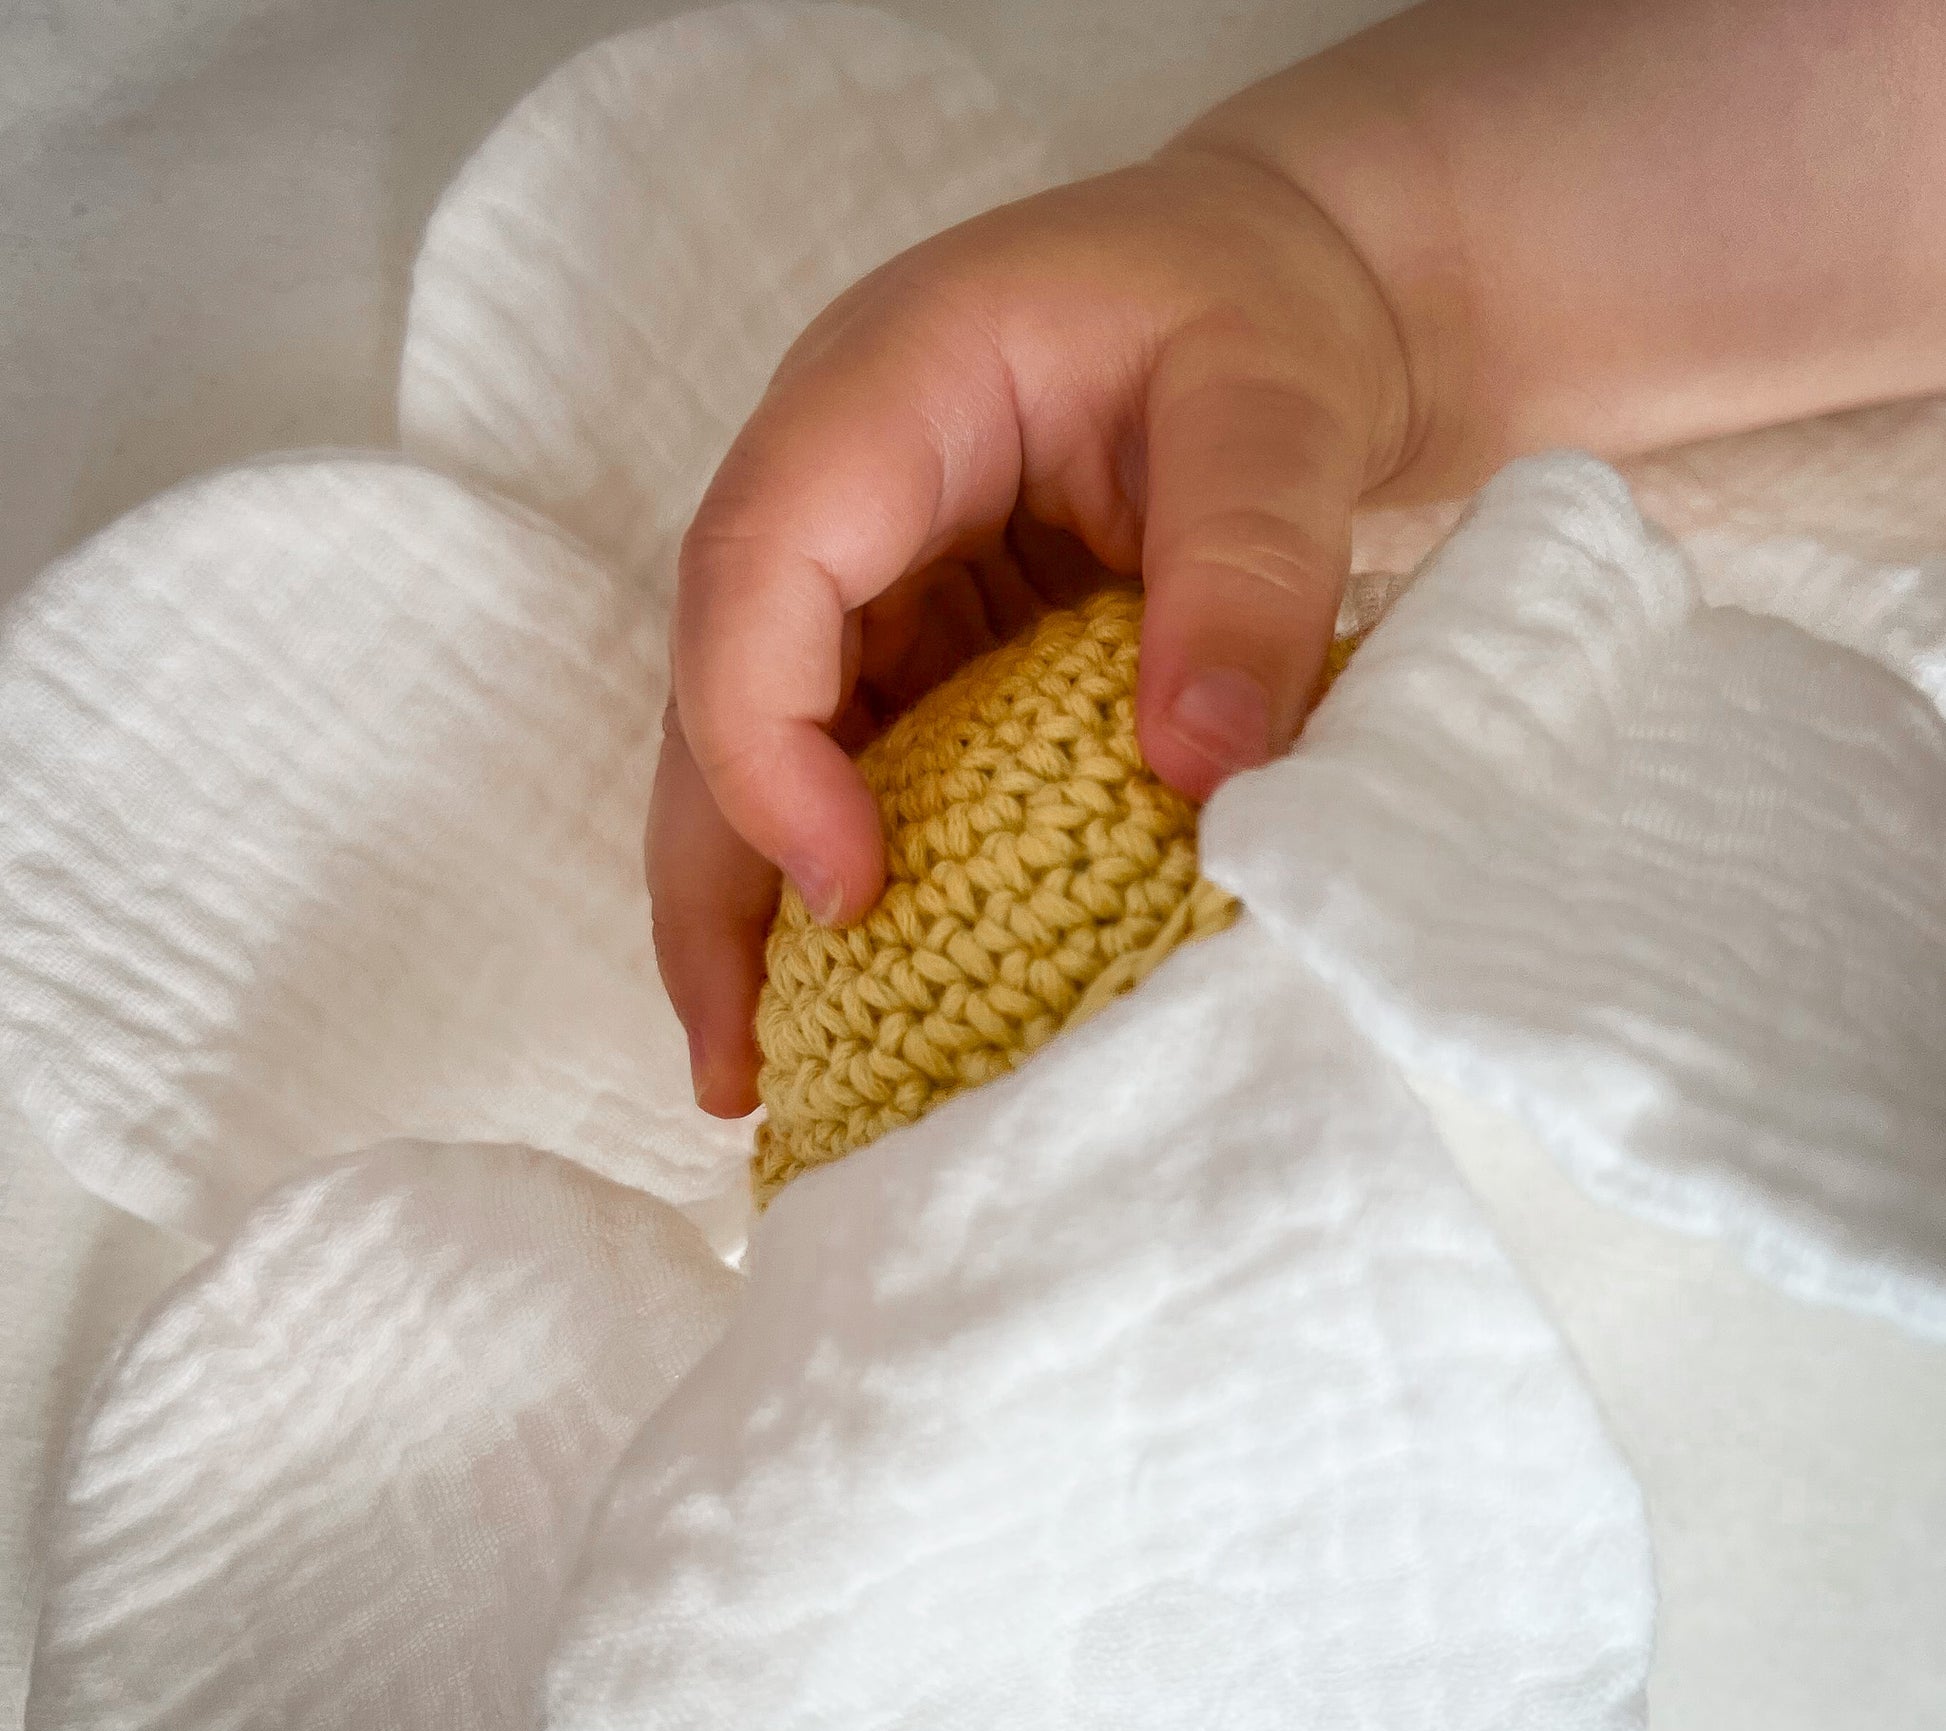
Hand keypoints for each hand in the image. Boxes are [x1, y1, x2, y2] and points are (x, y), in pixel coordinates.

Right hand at [649, 144, 1416, 1115]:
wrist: (1283, 291)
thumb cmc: (1261, 313)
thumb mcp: (1277, 412)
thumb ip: (1245, 574)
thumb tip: (1203, 780)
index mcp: (882, 395)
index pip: (753, 572)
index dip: (763, 746)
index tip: (850, 897)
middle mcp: (837, 492)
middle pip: (714, 688)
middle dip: (711, 882)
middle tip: (732, 1069)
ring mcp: (867, 573)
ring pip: (762, 746)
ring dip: (754, 906)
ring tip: (766, 1076)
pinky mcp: (915, 640)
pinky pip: (854, 762)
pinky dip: (848, 874)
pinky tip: (864, 986)